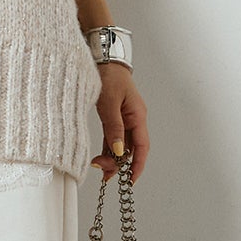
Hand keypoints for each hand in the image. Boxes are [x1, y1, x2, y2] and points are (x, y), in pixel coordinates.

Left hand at [90, 62, 148, 182]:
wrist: (103, 59)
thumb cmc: (109, 76)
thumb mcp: (109, 104)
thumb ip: (114, 128)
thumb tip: (118, 152)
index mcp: (138, 116)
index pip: (142, 147)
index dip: (137, 165)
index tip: (130, 180)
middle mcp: (134, 120)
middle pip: (130, 149)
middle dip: (119, 163)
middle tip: (103, 172)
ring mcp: (124, 119)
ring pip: (121, 145)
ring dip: (112, 157)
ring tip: (98, 166)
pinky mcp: (114, 118)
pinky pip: (114, 138)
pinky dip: (108, 148)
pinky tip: (100, 156)